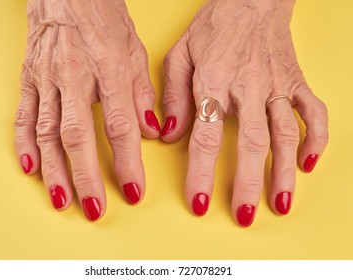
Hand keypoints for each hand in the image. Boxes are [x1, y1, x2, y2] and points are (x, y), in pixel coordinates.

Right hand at [14, 0, 159, 220]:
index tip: (133, 190)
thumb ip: (142, 94)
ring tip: (62, 200)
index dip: (126, 161)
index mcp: (108, 68)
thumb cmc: (102, 15)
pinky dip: (24, 144)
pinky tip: (31, 168)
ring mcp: (46, 79)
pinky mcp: (28, 79)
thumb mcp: (134, 49)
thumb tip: (153, 132)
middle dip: (86, 177)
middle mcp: (74, 76)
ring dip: (54, 170)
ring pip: (46, 132)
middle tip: (95, 208)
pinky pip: (23, 115)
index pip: (119, 125)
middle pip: (77, 135)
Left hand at [161, 0, 327, 225]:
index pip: (206, 137)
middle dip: (249, 183)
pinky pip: (314, 112)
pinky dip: (316, 138)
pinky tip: (308, 162)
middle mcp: (248, 88)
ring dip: (284, 173)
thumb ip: (173, 97)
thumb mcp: (180, 55)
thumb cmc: (213, 28)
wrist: (251, 0)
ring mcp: (276, 86)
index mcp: (213, 82)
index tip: (200, 201)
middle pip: (252, 144)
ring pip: (285, 135)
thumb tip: (168, 135)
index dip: (202, 173)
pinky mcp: (295, 82)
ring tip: (281, 204)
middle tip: (244, 215)